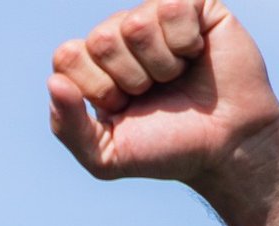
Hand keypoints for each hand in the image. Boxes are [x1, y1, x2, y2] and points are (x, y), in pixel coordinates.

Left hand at [49, 0, 278, 193]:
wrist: (225, 145)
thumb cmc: (166, 149)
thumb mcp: (106, 157)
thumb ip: (69, 128)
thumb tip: (53, 81)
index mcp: (93, 67)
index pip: (66, 56)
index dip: (95, 87)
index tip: (120, 108)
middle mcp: (120, 36)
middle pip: (100, 38)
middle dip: (129, 78)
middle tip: (152, 93)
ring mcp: (156, 17)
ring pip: (137, 22)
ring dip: (160, 64)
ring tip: (176, 77)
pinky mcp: (194, 4)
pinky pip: (173, 4)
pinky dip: (184, 41)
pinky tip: (195, 54)